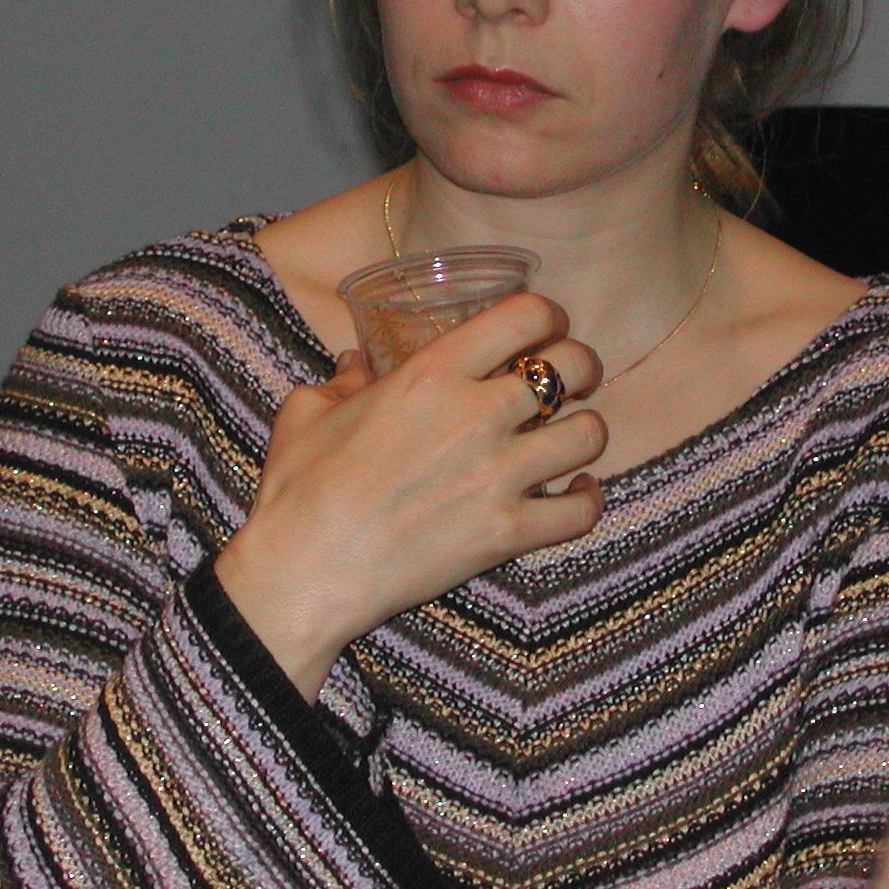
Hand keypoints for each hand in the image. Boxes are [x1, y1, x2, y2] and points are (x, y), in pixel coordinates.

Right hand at [214, 292, 605, 696]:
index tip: (547, 328)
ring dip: (585, 430)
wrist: (304, 571)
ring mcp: (498, 476)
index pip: (525, 317)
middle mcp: (476, 415)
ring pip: (588, 434)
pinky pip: (580, 511)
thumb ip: (343, 380)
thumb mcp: (307, 411)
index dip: (549, 316)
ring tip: (569, 435)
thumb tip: (355, 363)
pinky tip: (576, 491)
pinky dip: (587, 499)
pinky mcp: (507, 533)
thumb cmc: (299, 487)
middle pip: (571, 367)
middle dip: (581, 366)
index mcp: (431, 373)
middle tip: (572, 377)